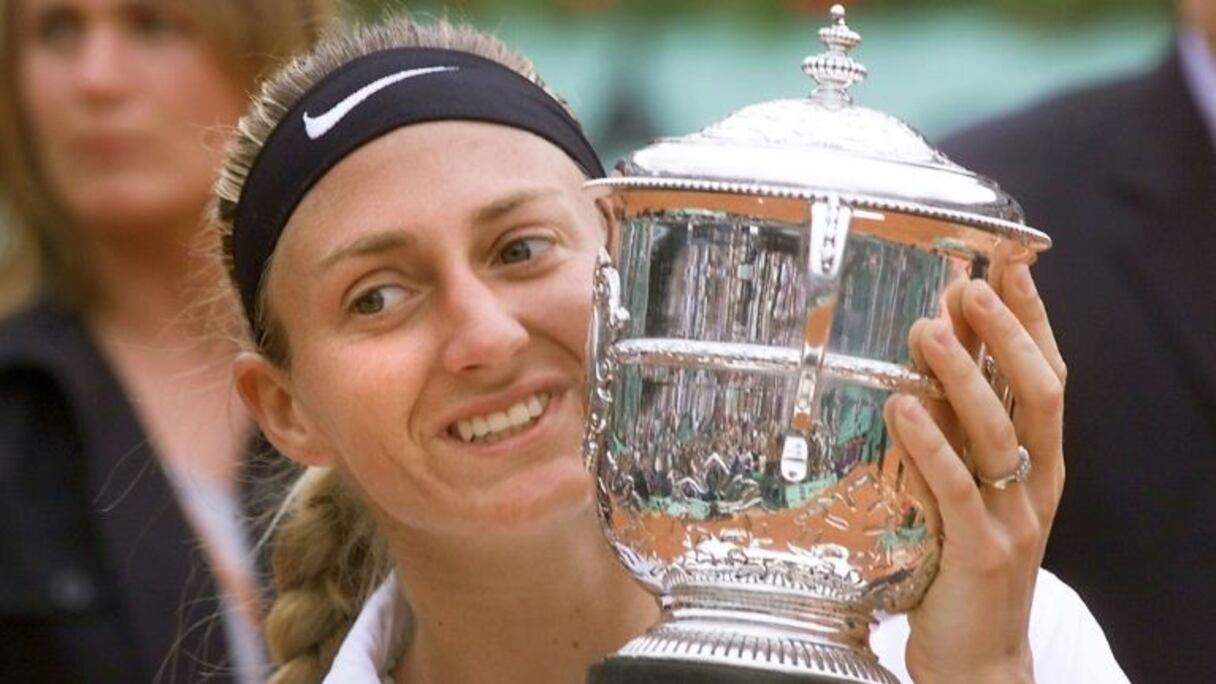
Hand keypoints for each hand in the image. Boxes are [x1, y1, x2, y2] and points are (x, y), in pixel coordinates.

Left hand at [882, 261, 1066, 683]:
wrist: (979, 658)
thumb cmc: (968, 566)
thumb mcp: (975, 493)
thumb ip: (960, 437)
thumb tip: (924, 368)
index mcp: (1042, 464)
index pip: (1048, 377)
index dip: (1032, 320)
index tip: (1009, 266)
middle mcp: (1037, 484)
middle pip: (1036, 392)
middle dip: (1005, 333)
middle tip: (967, 287)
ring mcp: (1013, 519)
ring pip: (997, 432)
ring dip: (963, 375)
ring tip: (927, 330)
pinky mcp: (978, 552)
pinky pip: (956, 487)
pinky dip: (930, 443)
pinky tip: (903, 407)